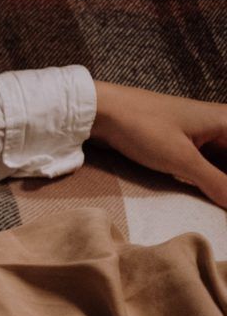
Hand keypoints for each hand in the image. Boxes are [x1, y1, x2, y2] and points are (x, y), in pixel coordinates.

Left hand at [92, 79, 226, 208]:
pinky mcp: (184, 145)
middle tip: (222, 203)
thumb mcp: (181, 160)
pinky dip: (210, 180)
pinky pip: (208, 165)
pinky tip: (210, 196)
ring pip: (221, 164)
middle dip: (226, 185)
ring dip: (220, 183)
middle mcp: (220, 125)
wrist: (101, 111)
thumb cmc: (143, 127)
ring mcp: (202, 135)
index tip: (226, 200)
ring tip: (218, 203)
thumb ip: (216, 183)